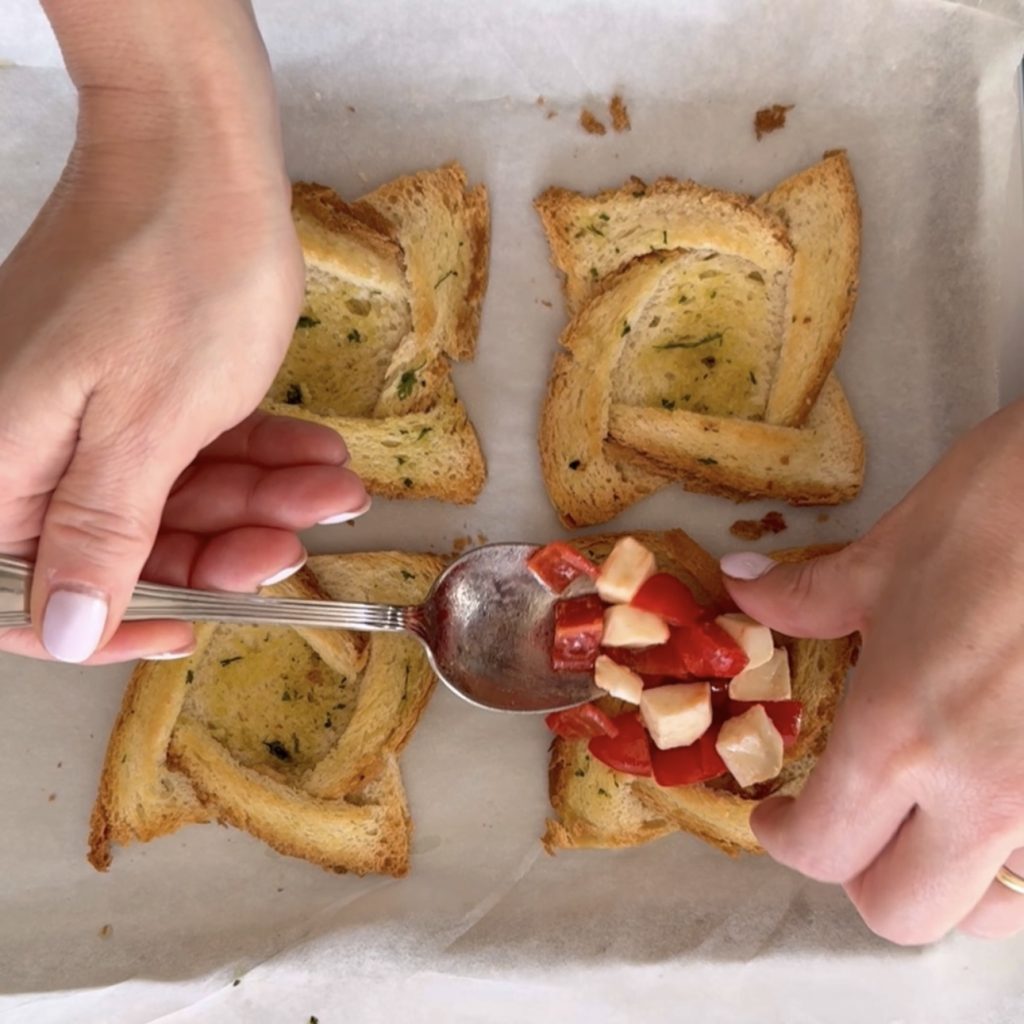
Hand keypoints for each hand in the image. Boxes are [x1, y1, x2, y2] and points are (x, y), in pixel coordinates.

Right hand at [0, 0, 367, 663]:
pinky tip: (316, 452)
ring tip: (333, 484)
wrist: (202, 154)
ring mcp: (89, 410)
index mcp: (7, 461)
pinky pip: (192, 444)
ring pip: (173, 494)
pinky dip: (253, 454)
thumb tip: (58, 630)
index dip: (110, 625)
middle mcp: (35, 442)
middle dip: (223, 548)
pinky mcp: (139, 382)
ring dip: (258, 499)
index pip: (29, 594)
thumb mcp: (144, 425)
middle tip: (298, 540)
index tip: (192, 626)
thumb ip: (100, 531)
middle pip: (125, 543)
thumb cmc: (171, 277)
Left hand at [721, 399, 1023, 943]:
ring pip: (992, 911)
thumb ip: (804, 597)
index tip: (776, 817)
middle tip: (850, 822)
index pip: (824, 847)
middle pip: (901, 912)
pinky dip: (1019, 857)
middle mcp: (980, 792)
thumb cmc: (996, 511)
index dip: (784, 839)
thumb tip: (742, 584)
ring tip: (935, 819)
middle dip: (860, 877)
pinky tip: (1006, 794)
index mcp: (899, 734)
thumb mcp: (885, 557)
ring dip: (950, 881)